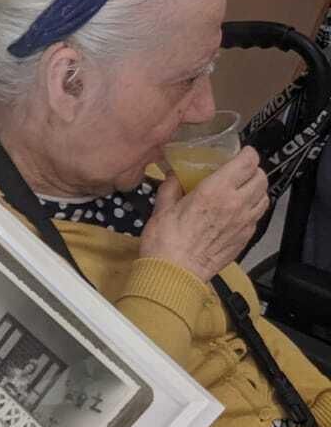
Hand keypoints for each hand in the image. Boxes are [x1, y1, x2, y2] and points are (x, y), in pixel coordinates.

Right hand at [140, 147, 269, 279]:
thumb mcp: (162, 208)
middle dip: (253, 171)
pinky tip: (236, 213)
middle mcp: (235, 204)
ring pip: (264, 197)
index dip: (247, 153)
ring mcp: (243, 222)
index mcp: (215, 191)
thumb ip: (171, 187)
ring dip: (256, 190)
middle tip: (240, 172)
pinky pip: (257, 217)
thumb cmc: (166, 243)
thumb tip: (173, 176)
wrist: (174, 273)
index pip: (247, 161)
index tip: (240, 153)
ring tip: (241, 191)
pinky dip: (251, 210)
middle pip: (261, 177)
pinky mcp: (244, 238)